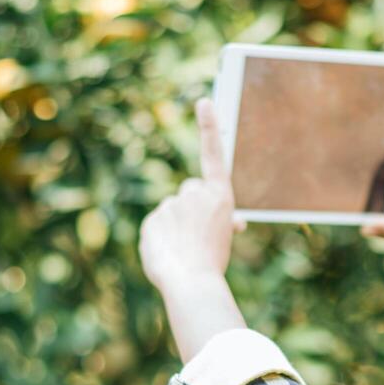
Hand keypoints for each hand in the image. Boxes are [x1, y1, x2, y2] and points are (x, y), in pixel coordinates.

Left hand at [139, 98, 242, 295]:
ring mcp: (172, 205)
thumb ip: (222, 221)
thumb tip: (230, 222)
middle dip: (192, 207)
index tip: (203, 101)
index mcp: (220, 197)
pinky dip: (161, 237)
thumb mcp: (225, 237)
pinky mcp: (153, 220)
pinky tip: (169, 254)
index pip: (214, 154)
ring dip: (176, 224)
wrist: (192, 282)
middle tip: (199, 234)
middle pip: (190, 192)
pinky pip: (157, 225)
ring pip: (173, 210)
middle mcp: (195, 194)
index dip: (209, 127)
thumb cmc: (214, 262)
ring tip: (184, 249)